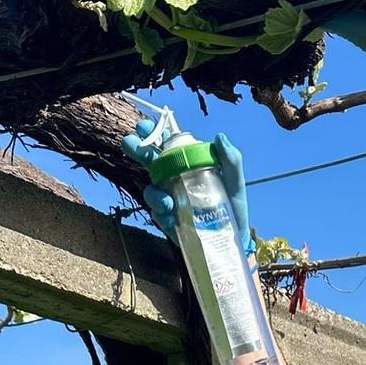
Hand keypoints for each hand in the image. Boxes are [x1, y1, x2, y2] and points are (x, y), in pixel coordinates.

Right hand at [121, 122, 253, 254]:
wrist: (233, 239)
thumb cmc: (233, 207)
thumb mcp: (236, 183)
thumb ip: (232, 162)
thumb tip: (219, 137)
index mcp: (189, 165)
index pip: (169, 145)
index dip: (155, 133)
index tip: (144, 125)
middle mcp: (175, 179)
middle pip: (151, 161)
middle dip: (138, 150)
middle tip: (130, 142)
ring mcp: (170, 199)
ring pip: (151, 191)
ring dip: (154, 194)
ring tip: (167, 203)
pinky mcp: (169, 220)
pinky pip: (158, 214)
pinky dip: (162, 214)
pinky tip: (171, 217)